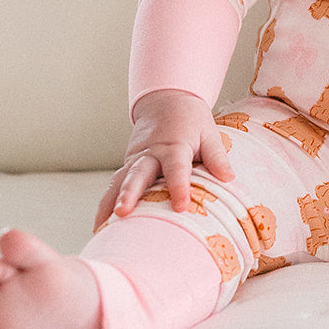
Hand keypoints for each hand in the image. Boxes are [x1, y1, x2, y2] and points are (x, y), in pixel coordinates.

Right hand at [93, 88, 234, 230]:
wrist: (167, 100)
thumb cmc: (191, 120)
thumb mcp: (209, 132)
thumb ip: (216, 156)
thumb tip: (229, 179)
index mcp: (174, 146)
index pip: (176, 168)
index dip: (178, 187)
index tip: (181, 207)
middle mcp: (151, 153)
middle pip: (138, 174)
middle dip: (129, 194)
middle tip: (123, 213)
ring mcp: (135, 159)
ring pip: (120, 180)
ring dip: (110, 202)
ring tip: (103, 227)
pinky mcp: (128, 165)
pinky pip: (114, 185)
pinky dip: (105, 204)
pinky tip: (100, 226)